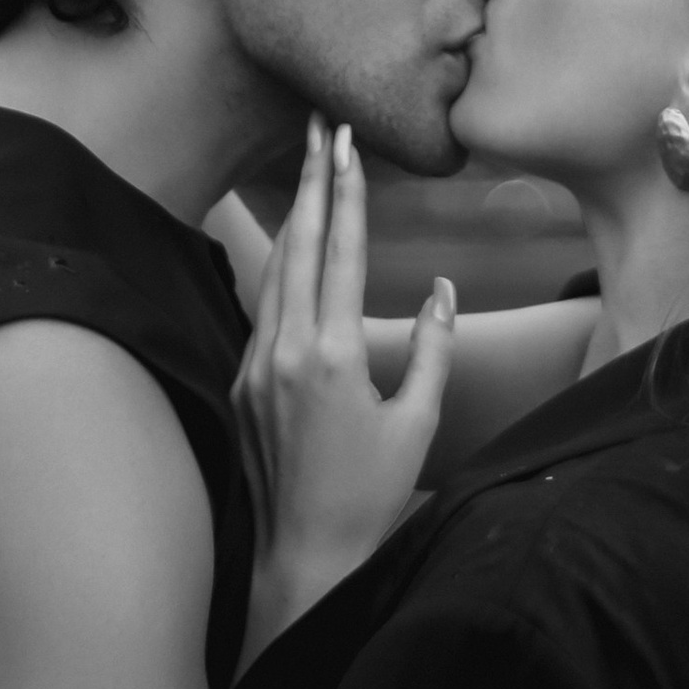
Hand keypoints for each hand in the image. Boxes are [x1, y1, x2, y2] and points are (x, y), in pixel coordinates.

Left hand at [235, 120, 453, 669]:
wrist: (301, 562)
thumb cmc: (368, 498)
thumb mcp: (417, 422)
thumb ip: (434, 350)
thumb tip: (446, 290)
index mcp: (335, 355)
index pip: (342, 252)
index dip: (347, 191)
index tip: (347, 142)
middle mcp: (287, 351)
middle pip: (300, 244)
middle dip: (312, 180)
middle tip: (318, 126)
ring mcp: (256, 367)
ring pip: (274, 273)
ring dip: (294, 218)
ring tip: (306, 170)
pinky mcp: (242, 386)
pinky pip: (262, 311)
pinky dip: (279, 270)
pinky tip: (292, 252)